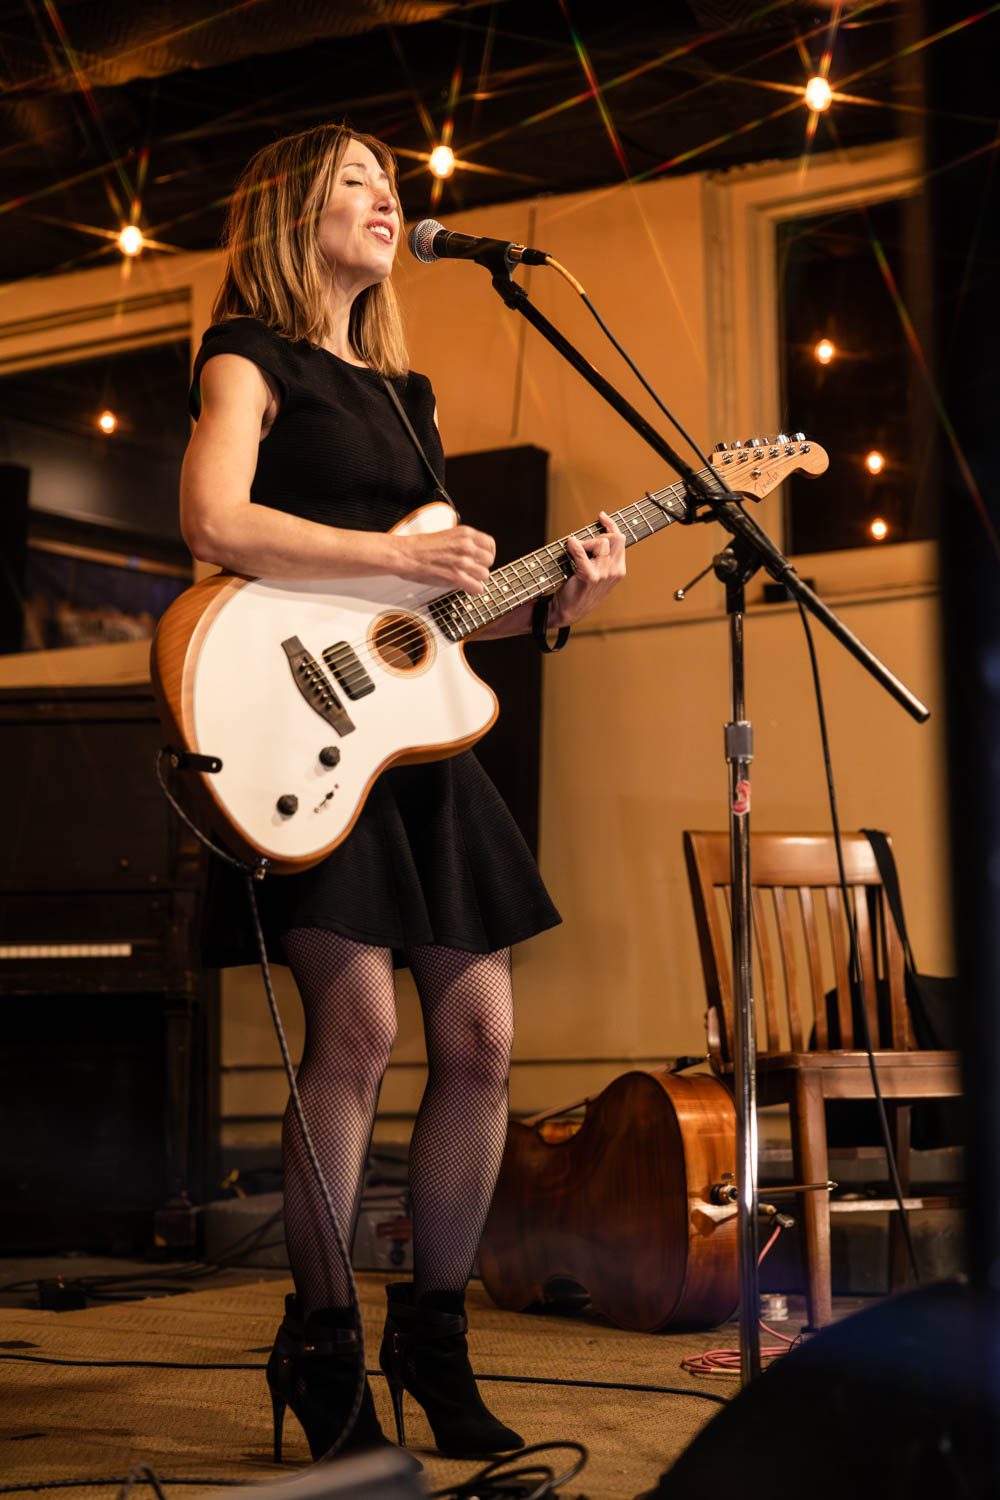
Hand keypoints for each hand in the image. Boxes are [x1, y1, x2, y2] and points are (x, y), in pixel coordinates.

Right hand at [393, 523, 495, 594]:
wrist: (405, 554)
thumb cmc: (420, 546)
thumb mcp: (447, 535)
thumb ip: (462, 542)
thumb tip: (473, 553)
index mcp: (465, 533)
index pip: (490, 544)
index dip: (488, 554)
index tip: (483, 560)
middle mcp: (466, 545)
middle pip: (489, 560)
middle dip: (481, 567)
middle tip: (472, 571)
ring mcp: (462, 561)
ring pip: (485, 575)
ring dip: (477, 579)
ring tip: (467, 580)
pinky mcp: (456, 576)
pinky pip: (477, 587)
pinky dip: (473, 590)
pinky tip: (466, 588)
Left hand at [552, 511, 625, 625]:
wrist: (569, 611)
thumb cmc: (581, 590)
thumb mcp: (598, 573)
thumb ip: (602, 556)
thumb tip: (598, 533)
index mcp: (619, 569)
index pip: (621, 539)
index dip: (611, 525)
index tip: (601, 516)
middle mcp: (615, 571)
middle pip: (614, 538)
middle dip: (598, 534)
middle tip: (584, 542)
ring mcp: (604, 574)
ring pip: (600, 543)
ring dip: (585, 542)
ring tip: (574, 549)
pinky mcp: (590, 576)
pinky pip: (582, 553)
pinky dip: (574, 545)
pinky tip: (569, 543)